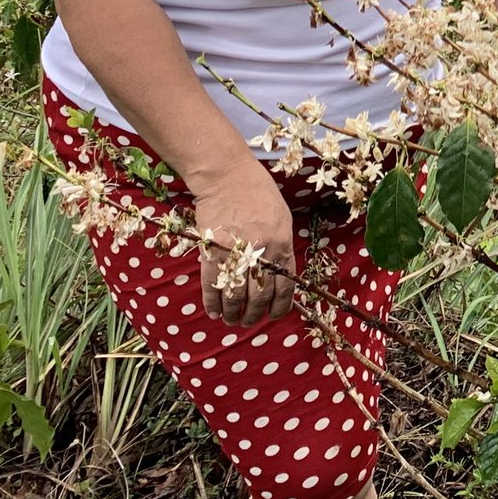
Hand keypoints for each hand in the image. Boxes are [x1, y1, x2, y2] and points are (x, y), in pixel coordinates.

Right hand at [189, 161, 297, 327]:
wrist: (228, 177)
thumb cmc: (258, 193)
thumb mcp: (282, 218)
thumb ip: (281, 246)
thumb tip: (279, 274)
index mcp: (282, 244)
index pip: (285, 286)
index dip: (279, 306)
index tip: (274, 316)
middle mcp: (262, 252)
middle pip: (259, 296)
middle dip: (254, 315)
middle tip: (249, 322)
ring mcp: (236, 253)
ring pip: (235, 296)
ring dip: (233, 313)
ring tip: (231, 320)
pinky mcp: (212, 252)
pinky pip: (212, 286)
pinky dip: (213, 303)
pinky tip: (214, 311)